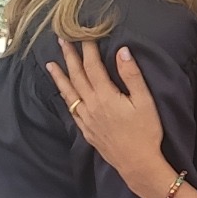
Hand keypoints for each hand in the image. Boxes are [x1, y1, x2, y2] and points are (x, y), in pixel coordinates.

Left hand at [45, 39, 169, 190]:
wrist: (137, 163)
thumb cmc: (145, 132)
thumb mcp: (145, 101)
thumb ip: (132, 75)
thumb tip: (122, 51)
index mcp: (105, 96)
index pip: (93, 66)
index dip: (88, 49)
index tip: (84, 34)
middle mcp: (91, 105)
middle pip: (77, 76)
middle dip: (69, 57)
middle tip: (61, 40)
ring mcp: (86, 119)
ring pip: (69, 93)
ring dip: (60, 77)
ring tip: (50, 64)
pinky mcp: (87, 130)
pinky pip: (71, 110)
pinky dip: (65, 98)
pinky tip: (63, 93)